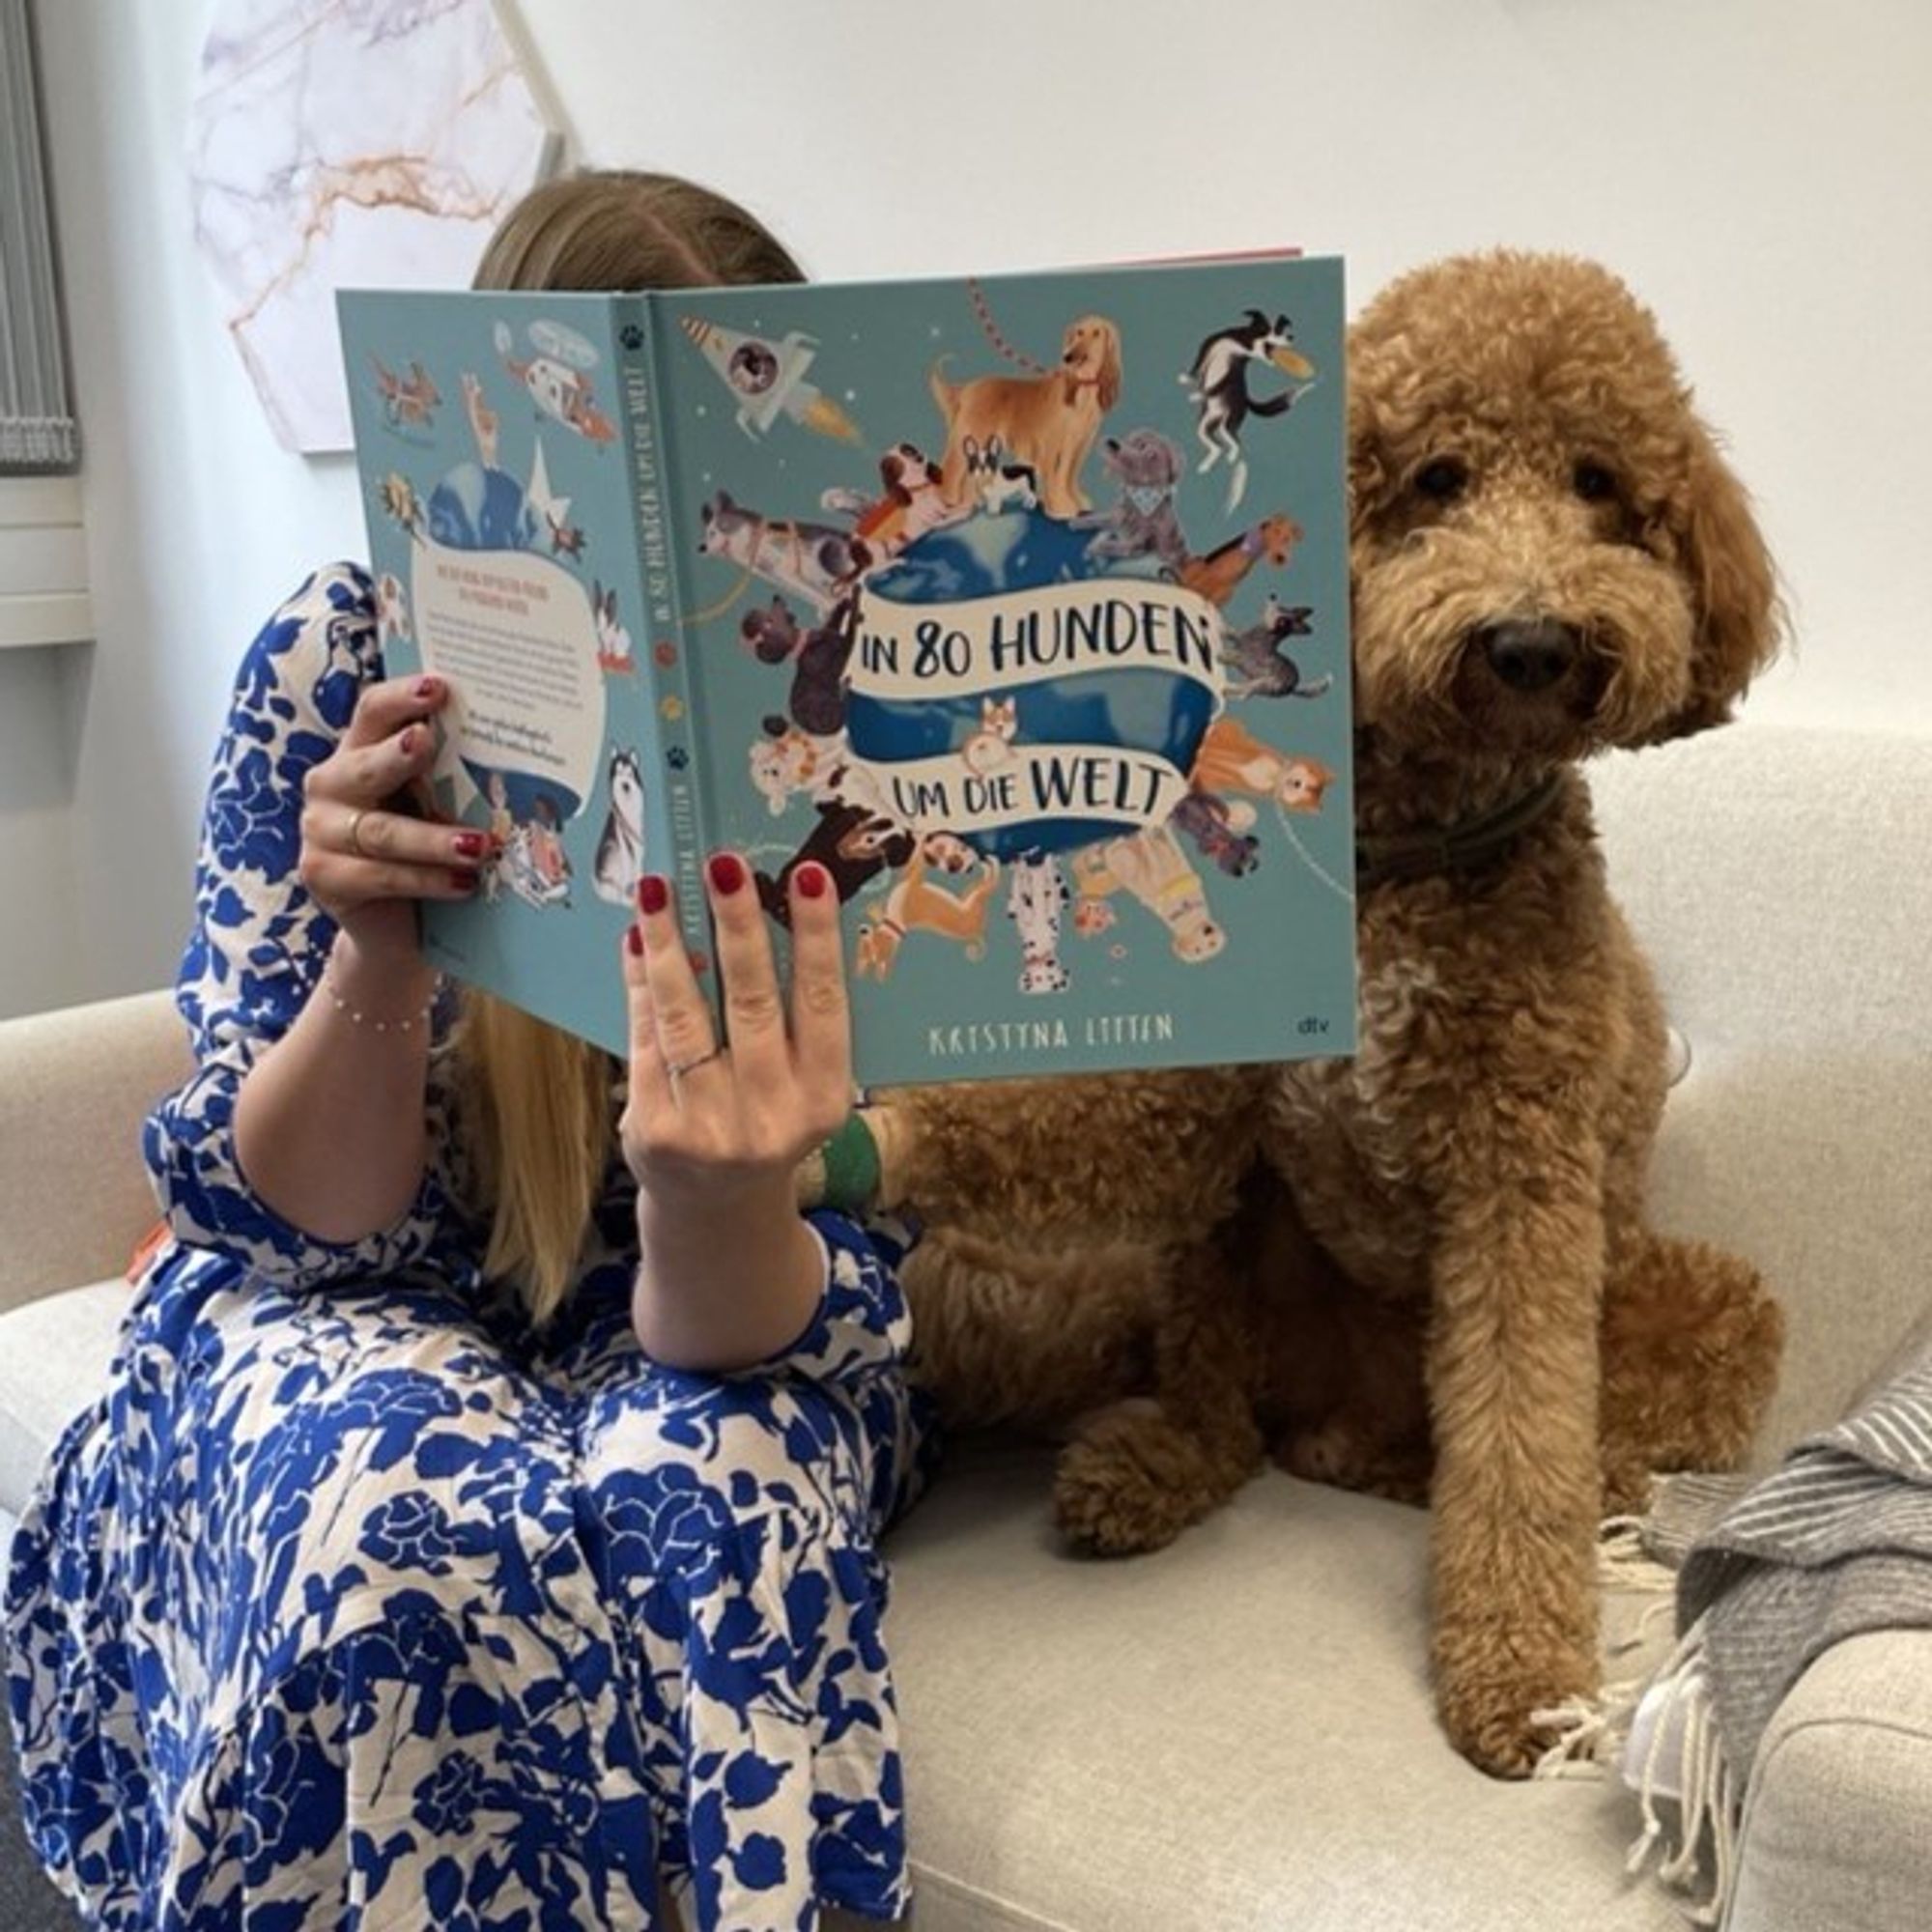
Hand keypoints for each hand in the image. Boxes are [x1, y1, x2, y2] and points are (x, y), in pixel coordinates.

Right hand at [297, 673, 489, 969]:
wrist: (398, 925)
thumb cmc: (425, 853)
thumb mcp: (436, 806)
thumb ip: (451, 777)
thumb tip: (515, 750)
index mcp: (359, 752)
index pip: (372, 713)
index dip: (401, 698)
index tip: (438, 688)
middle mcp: (330, 784)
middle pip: (365, 764)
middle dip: (399, 754)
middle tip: (427, 742)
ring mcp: (319, 831)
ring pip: (382, 830)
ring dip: (435, 839)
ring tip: (481, 846)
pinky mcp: (322, 877)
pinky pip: (380, 875)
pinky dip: (426, 879)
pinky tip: (464, 883)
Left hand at [620, 852, 850, 1215]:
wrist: (717, 1210)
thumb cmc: (766, 1122)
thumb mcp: (802, 1086)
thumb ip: (793, 1021)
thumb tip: (764, 911)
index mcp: (825, 1097)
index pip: (822, 1002)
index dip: (814, 936)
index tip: (805, 874)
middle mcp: (773, 1117)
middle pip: (752, 1002)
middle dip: (736, 925)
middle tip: (724, 863)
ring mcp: (712, 1128)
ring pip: (687, 1016)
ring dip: (669, 944)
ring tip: (660, 889)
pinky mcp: (657, 1131)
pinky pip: (646, 1040)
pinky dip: (640, 985)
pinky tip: (636, 942)